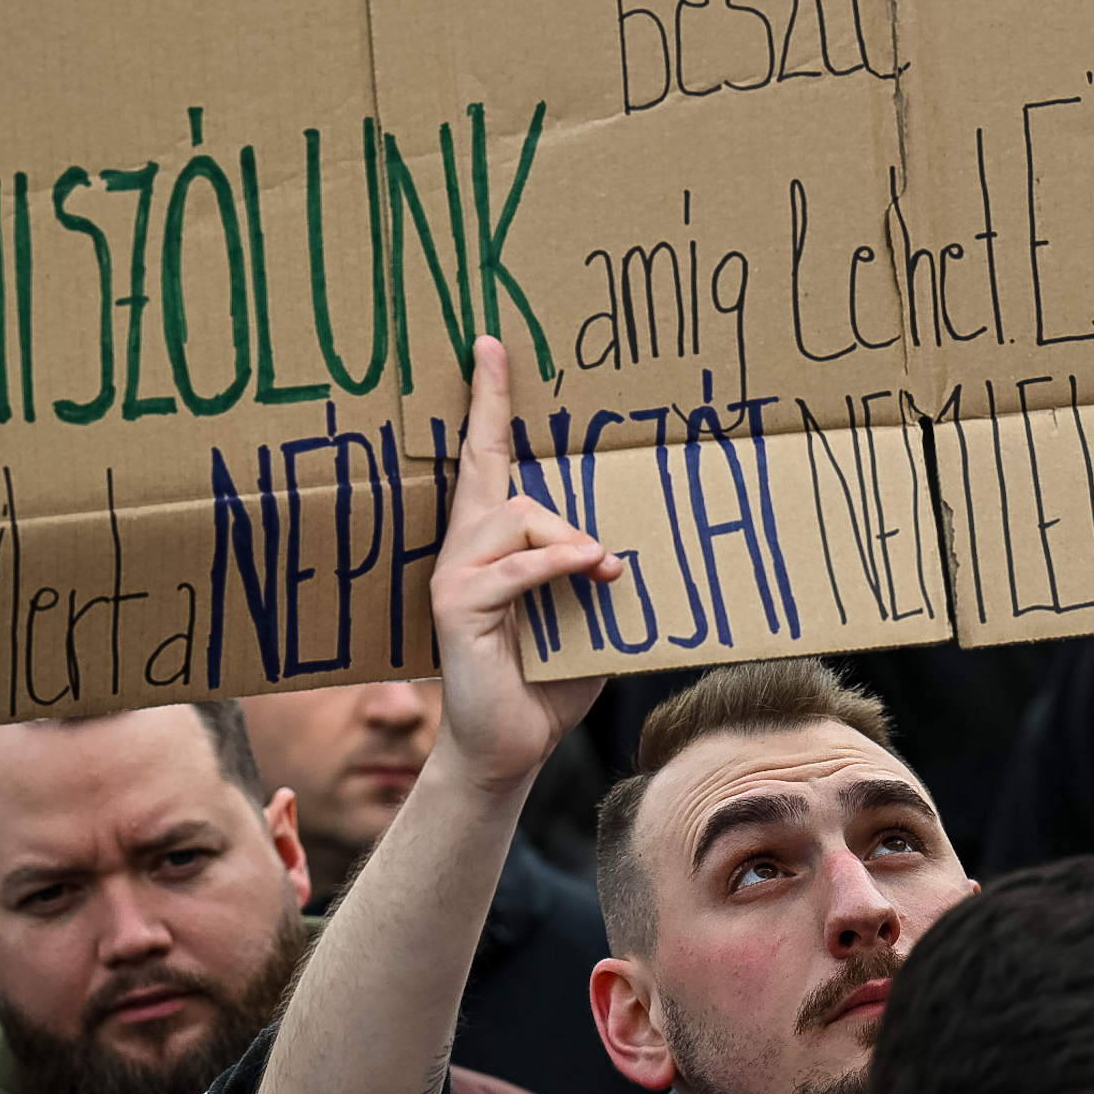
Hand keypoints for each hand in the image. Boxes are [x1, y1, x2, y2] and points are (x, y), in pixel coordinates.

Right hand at [429, 338, 624, 793]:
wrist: (509, 746)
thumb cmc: (548, 678)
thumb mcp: (588, 614)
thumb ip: (599, 570)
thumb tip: (638, 539)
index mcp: (491, 544)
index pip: (485, 460)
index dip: (486, 403)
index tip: (489, 347)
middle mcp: (464, 549)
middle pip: (494, 473)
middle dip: (500, 422)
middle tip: (518, 397)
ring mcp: (455, 576)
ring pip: (518, 516)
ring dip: (569, 537)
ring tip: (604, 569)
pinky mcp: (457, 607)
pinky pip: (516, 568)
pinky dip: (557, 565)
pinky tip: (591, 569)